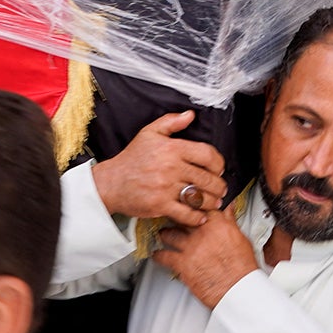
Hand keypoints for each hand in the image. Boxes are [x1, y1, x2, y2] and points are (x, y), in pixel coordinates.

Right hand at [90, 111, 226, 226]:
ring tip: (215, 202)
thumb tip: (190, 115)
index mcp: (172, 149)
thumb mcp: (149, 133)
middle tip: (221, 189)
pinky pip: (186, 214)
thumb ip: (171, 122)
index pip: (207, 154)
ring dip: (211, 202)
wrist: (111, 182)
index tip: (219, 168)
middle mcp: (171, 168)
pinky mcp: (160, 205)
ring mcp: (166, 187)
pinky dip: (197, 218)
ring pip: (199, 196)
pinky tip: (201, 217)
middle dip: (219, 185)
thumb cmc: (131, 158)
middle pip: (207, 177)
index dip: (218, 162)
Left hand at [150, 208, 258, 308]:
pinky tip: (157, 255)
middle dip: (176, 217)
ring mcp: (191, 247)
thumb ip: (230, 221)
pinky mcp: (182, 264)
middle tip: (172, 216)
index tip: (188, 205)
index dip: (191, 206)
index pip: (199, 206)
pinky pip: (164, 257)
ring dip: (165, 235)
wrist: (238, 288)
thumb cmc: (242, 266)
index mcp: (217, 223)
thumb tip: (229, 209)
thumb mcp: (240, 237)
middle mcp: (201, 232)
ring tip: (163, 234)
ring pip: (169, 234)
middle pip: (181, 217)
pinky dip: (158, 256)